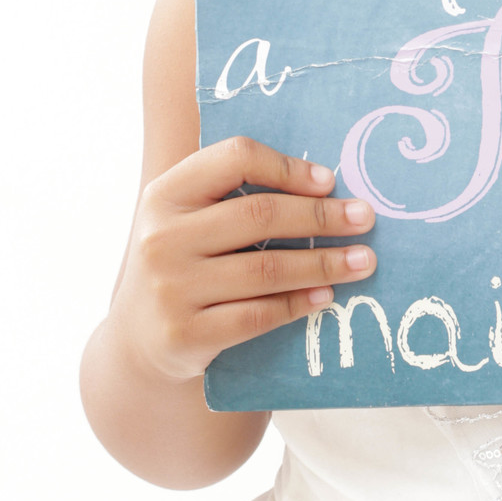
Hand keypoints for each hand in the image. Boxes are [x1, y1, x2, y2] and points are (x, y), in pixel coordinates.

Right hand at [111, 137, 377, 381]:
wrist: (136, 341)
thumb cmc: (182, 265)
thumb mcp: (187, 220)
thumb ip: (234, 196)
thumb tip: (325, 185)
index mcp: (165, 195)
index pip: (234, 159)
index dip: (287, 166)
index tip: (330, 181)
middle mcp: (161, 238)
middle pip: (259, 215)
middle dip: (320, 216)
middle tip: (365, 219)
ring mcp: (170, 289)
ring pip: (266, 269)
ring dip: (323, 264)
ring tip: (363, 261)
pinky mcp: (185, 335)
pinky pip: (258, 316)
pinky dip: (299, 304)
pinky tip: (326, 296)